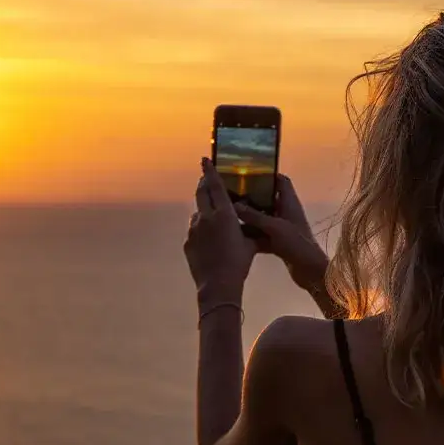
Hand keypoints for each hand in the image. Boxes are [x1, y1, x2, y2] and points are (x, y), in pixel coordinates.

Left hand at [185, 158, 257, 305]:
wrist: (218, 285)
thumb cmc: (239, 263)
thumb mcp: (250, 243)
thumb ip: (247, 228)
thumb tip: (255, 223)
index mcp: (223, 214)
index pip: (215, 186)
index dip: (210, 171)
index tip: (204, 159)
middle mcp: (206, 218)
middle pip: (201, 193)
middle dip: (204, 184)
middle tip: (207, 180)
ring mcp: (194, 229)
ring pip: (197, 212)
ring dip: (204, 210)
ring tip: (214, 218)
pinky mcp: (187, 241)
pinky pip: (194, 229)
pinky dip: (201, 228)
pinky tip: (209, 240)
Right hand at [234, 175, 329, 292]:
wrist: (309, 271)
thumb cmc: (296, 243)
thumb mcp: (274, 227)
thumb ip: (254, 216)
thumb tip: (233, 205)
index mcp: (290, 203)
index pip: (282, 181)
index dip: (268, 175)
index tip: (248, 173)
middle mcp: (286, 212)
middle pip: (268, 199)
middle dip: (252, 197)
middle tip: (232, 193)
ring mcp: (282, 228)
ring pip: (262, 218)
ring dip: (249, 217)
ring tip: (228, 213)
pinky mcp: (278, 242)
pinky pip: (261, 234)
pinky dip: (251, 234)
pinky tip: (235, 235)